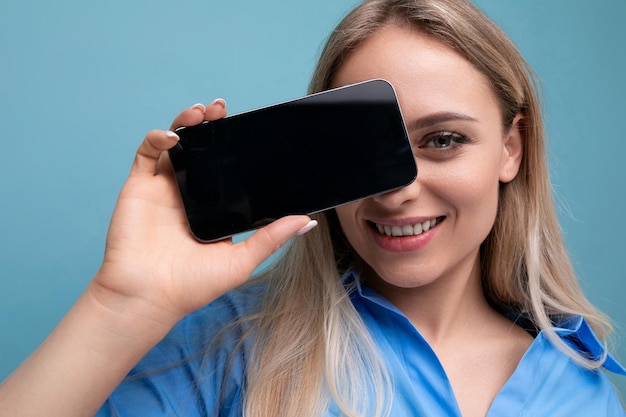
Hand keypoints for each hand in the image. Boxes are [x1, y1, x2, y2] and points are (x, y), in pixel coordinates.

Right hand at [92, 100, 313, 324]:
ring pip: (175, 143)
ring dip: (187, 122)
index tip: (250, 128)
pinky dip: (158, 138)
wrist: (148, 298)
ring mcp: (164, 187)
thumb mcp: (241, 260)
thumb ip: (271, 238)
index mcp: (212, 206)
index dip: (235, 146)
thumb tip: (308, 222)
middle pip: (201, 148)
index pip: (226, 167)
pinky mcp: (140, 186)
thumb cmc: (193, 286)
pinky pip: (147, 153)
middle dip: (212, 125)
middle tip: (223, 110)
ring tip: (202, 113)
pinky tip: (173, 136)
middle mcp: (189, 192)